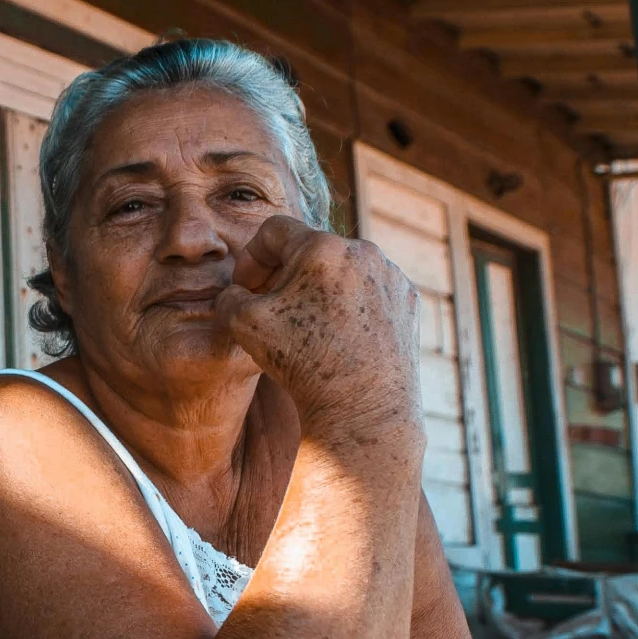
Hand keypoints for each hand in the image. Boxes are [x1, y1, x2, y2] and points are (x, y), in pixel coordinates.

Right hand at [214, 215, 420, 443]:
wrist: (362, 408)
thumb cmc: (302, 364)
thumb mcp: (244, 325)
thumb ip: (229, 297)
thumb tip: (236, 292)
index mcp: (321, 247)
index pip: (274, 230)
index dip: (252, 257)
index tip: (248, 287)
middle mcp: (362, 250)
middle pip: (310, 248)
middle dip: (286, 274)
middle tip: (273, 307)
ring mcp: (390, 274)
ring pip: (342, 267)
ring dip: (319, 287)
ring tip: (308, 323)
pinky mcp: (408, 298)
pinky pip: (370, 287)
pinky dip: (351, 303)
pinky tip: (339, 334)